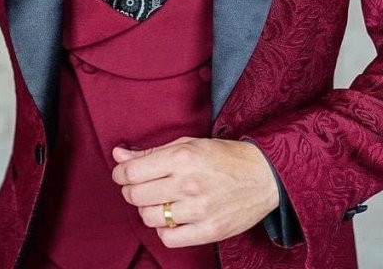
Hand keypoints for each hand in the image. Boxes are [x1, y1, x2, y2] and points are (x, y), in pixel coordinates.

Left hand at [111, 136, 279, 247]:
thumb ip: (151, 152)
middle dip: (131, 191)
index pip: (133, 172)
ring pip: (149, 217)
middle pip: (136, 195)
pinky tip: (172, 218)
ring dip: (148, 209)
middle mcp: (188, 183)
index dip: (121, 174)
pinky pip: (169, 238)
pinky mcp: (209, 231)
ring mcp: (199, 210)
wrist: (264, 175)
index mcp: (182, 157)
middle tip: (139, 187)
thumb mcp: (188, 144)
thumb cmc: (223, 156)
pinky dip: (164, 229)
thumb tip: (118, 155)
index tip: (123, 174)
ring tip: (159, 201)